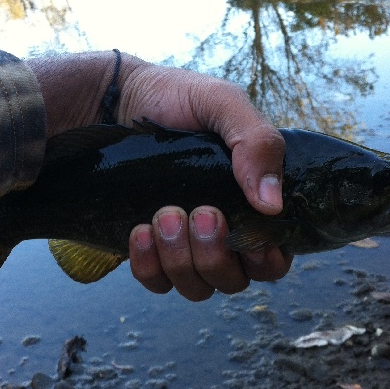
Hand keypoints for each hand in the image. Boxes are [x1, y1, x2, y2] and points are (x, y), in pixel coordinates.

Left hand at [117, 59, 292, 299]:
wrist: (116, 101)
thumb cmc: (178, 100)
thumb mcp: (223, 105)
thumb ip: (258, 144)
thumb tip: (273, 205)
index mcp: (252, 206)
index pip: (273, 260)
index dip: (264, 258)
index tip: (245, 232)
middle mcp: (222, 235)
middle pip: (235, 281)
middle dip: (216, 254)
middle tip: (201, 211)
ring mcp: (184, 247)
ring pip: (197, 288)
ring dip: (181, 258)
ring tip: (165, 213)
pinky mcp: (149, 252)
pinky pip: (156, 282)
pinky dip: (149, 264)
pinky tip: (139, 230)